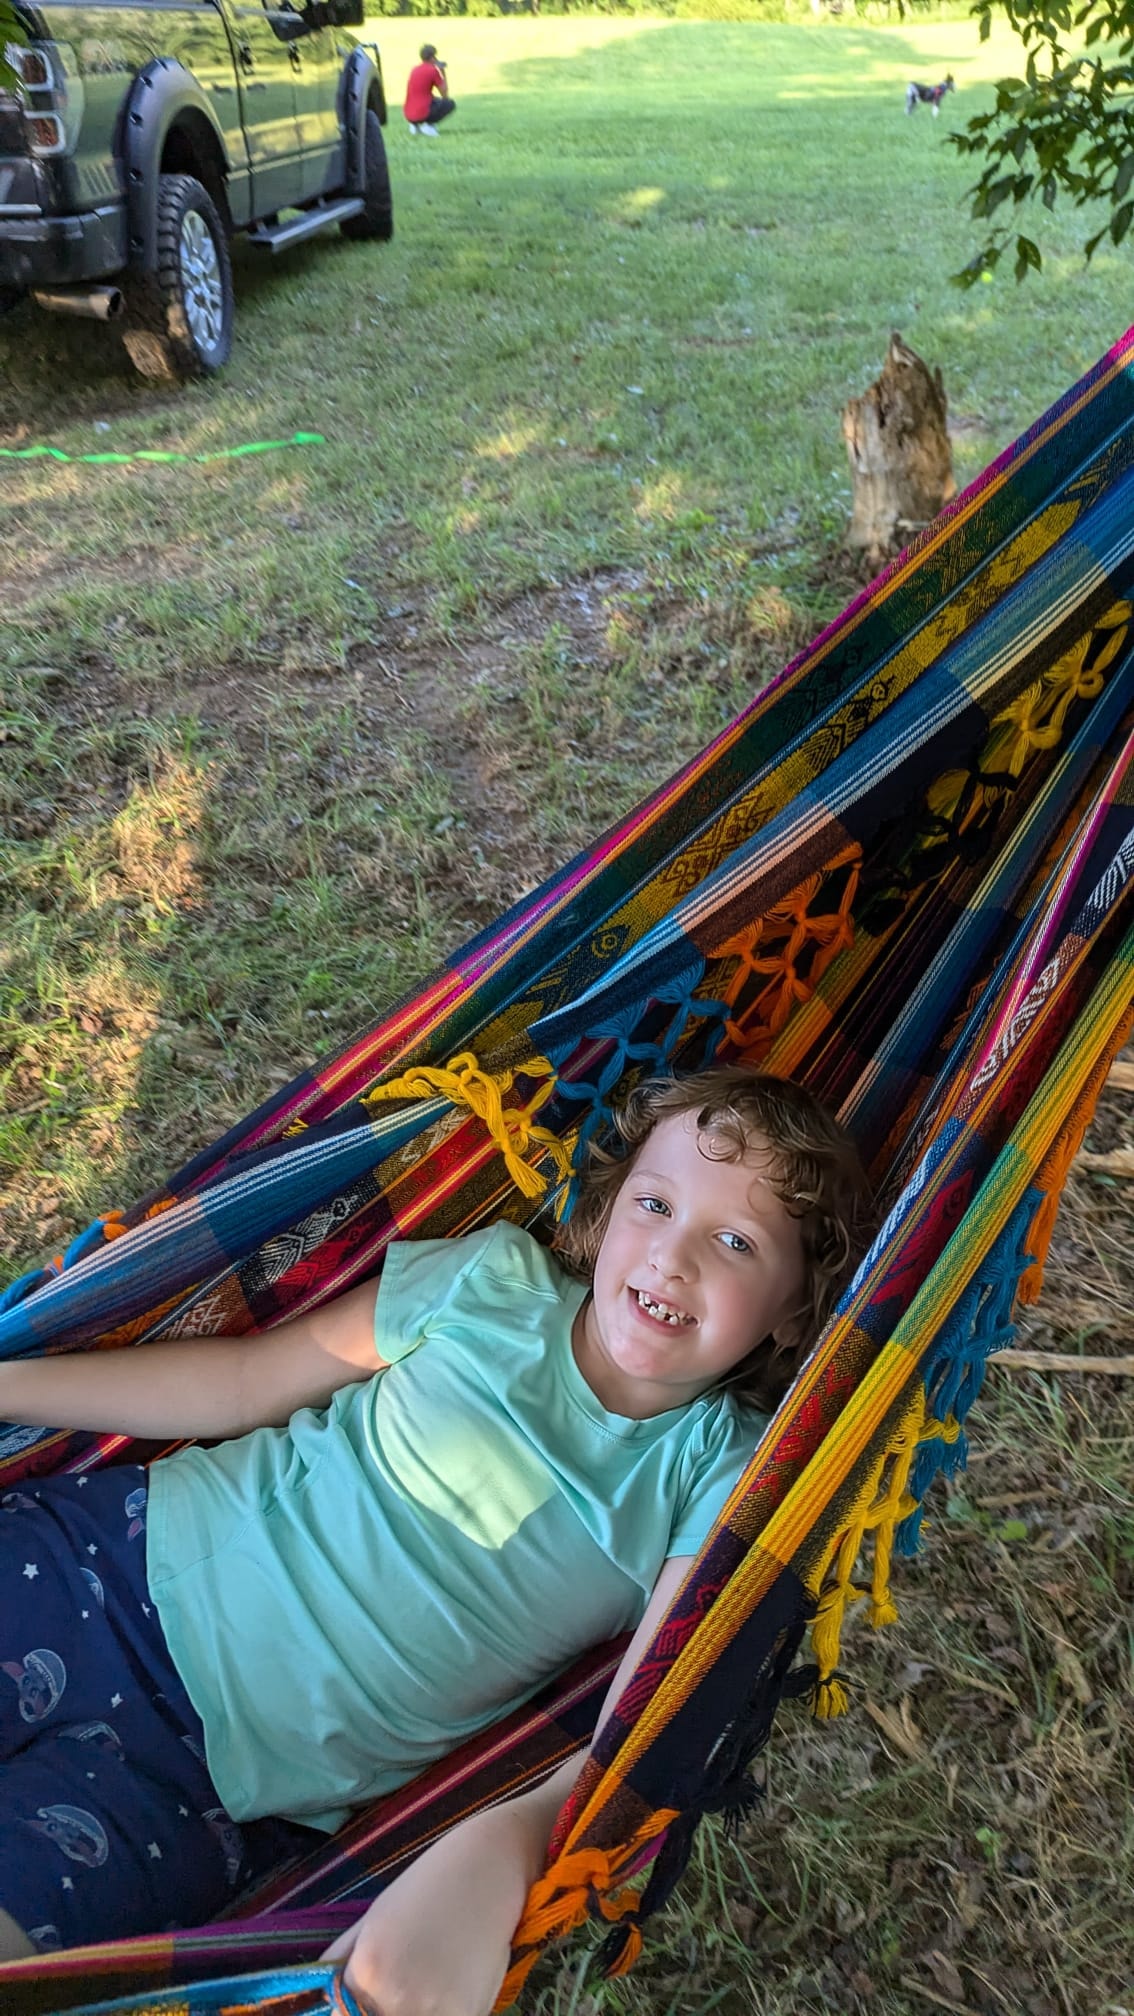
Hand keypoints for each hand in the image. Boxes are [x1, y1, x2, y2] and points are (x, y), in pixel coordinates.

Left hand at [319, 1783, 567, 2015]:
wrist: (489, 1867)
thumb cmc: (426, 1888)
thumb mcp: (371, 1921)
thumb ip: (340, 1966)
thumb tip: (313, 1998)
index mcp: (366, 1970)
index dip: (349, 2012)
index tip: (360, 2003)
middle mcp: (395, 1996)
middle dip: (382, 2011)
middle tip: (399, 1988)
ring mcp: (434, 2009)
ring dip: (413, 2012)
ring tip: (426, 1985)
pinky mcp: (468, 2015)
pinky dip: (442, 2013)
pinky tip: (449, 1991)